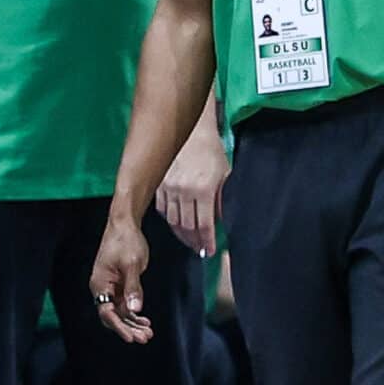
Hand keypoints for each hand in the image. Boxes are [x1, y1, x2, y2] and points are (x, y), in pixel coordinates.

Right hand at [90, 214, 153, 342]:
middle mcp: (102, 288)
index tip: (131, 338)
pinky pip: (125, 305)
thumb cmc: (125, 241)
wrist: (125, 224)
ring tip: (148, 333)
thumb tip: (135, 309)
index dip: (119, 327)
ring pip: (120, 312)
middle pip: (113, 316)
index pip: (107, 312)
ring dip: (133, 324)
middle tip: (145, 338)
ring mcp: (110, 287)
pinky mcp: (119, 285)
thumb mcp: (131, 264)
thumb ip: (133, 287)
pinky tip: (145, 322)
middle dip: (128, 328)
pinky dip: (134, 314)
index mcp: (100, 284)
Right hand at [158, 122, 229, 255]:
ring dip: (181, 234)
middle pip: (187, 227)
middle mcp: (184, 191)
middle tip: (199, 249)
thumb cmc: (211, 152)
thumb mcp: (224, 175)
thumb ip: (221, 200)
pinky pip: (162, 209)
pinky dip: (169, 220)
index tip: (208, 251)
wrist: (192, 132)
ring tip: (189, 241)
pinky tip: (176, 224)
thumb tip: (219, 221)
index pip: (204, 224)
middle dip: (194, 241)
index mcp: (204, 190)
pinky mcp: (159, 185)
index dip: (206, 241)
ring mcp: (169, 188)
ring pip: (173, 221)